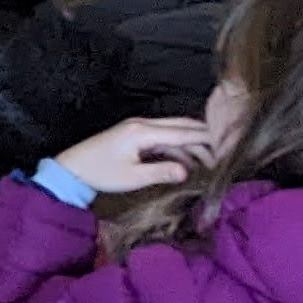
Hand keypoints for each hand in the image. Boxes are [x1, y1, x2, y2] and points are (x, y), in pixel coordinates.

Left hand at [51, 116, 210, 195]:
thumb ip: (162, 172)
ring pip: (174, 133)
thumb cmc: (101, 173)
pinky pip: (164, 139)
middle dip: (204, 139)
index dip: (207, 139)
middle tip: (225, 154)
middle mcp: (143, 125)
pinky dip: (179, 149)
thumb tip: (188, 172)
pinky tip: (190, 164)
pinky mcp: (136, 137)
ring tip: (212, 164)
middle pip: (182, 127)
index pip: (183, 132)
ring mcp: (139, 129)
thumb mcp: (133, 177)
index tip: (229, 145)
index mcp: (142, 131)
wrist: (73, 168)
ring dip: (192, 146)